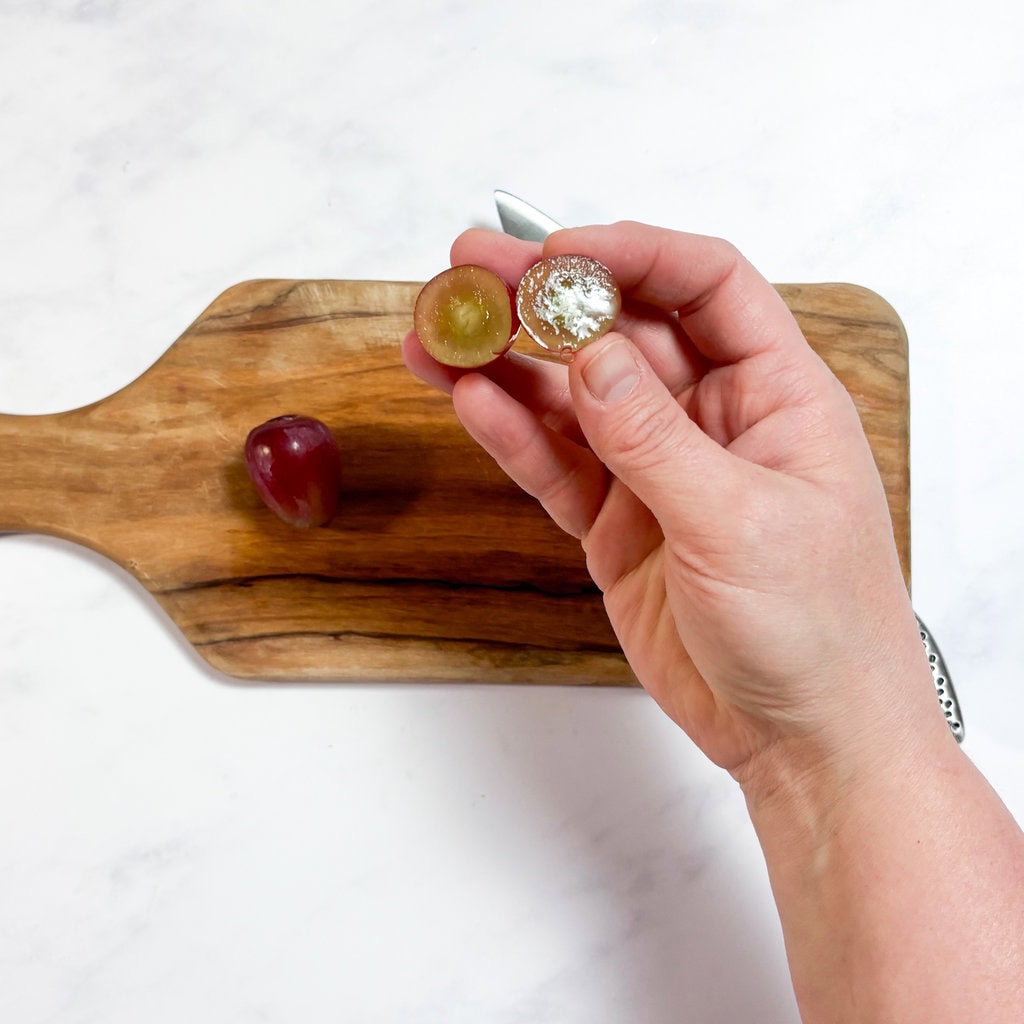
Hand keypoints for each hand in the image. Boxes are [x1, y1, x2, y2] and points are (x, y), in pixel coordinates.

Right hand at [403, 222, 947, 779]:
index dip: (631, 254)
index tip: (555, 251)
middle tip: (469, 270)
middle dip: (546, 300)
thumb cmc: (816, 631)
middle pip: (622, 333)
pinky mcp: (619, 526)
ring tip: (437, 337)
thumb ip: (655, 439)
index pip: (705, 286)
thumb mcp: (738, 523)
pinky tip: (472, 403)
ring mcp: (659, 474)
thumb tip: (591, 355)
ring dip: (508, 367)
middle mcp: (714, 421)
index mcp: (776, 396)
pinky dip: (516, 438)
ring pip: (574, 400)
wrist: (803, 740)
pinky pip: (559, 467)